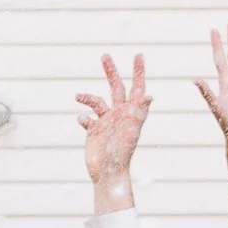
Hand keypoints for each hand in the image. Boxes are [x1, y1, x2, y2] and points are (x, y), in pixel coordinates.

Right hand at [75, 53, 151, 195]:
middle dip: (111, 72)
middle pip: (116, 88)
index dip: (138, 72)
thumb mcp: (132, 129)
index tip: (138, 55)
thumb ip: (139, 112)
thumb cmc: (123, 154)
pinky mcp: (93, 130)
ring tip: (78, 96)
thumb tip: (149, 95)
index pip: (136, 87)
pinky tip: (82, 121)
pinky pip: (86, 118)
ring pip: (96, 101)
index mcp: (131, 112)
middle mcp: (119, 114)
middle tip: (105, 55)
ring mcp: (105, 121)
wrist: (109, 172)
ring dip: (87, 97)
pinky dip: (83, 118)